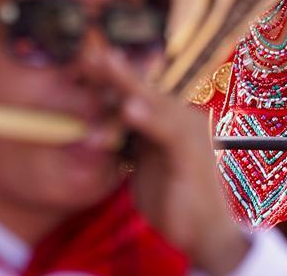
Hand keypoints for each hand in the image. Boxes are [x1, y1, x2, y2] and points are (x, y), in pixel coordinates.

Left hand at [83, 51, 250, 275]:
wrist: (203, 234)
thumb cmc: (172, 199)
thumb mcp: (142, 164)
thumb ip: (128, 140)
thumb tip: (101, 123)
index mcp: (168, 120)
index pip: (136, 91)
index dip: (110, 76)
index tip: (82, 61)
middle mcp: (181, 119)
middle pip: (143, 89)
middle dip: (114, 71)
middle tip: (88, 53)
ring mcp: (189, 133)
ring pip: (153, 102)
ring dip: (126, 84)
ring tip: (105, 64)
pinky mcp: (191, 153)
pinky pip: (166, 131)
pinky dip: (148, 118)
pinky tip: (129, 108)